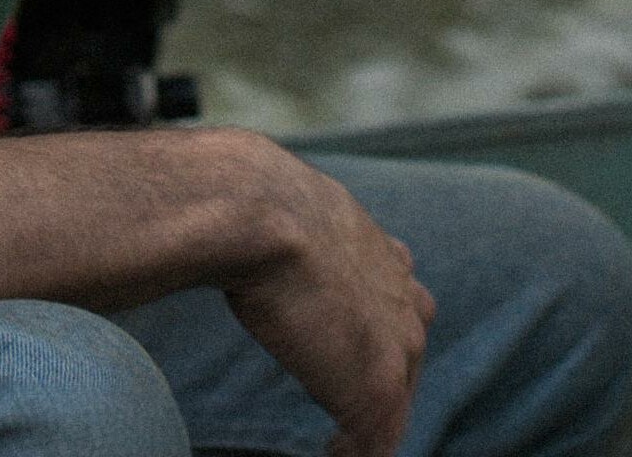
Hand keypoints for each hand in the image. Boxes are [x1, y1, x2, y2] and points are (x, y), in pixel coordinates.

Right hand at [218, 134, 434, 456]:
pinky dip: (355, 452)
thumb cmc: (248, 200)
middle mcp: (403, 300)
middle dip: (382, 377)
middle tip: (346, 402)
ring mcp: (397, 347)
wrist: (257, 210)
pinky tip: (330, 454)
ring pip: (396, 400)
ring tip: (339, 442)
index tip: (344, 343)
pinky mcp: (378, 388)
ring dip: (370, 423)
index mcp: (382, 254)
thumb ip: (279, 218)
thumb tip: (222, 203)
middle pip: (409, 354)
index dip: (377, 328)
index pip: (401, 301)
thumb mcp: (277, 200)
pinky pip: (377, 441)